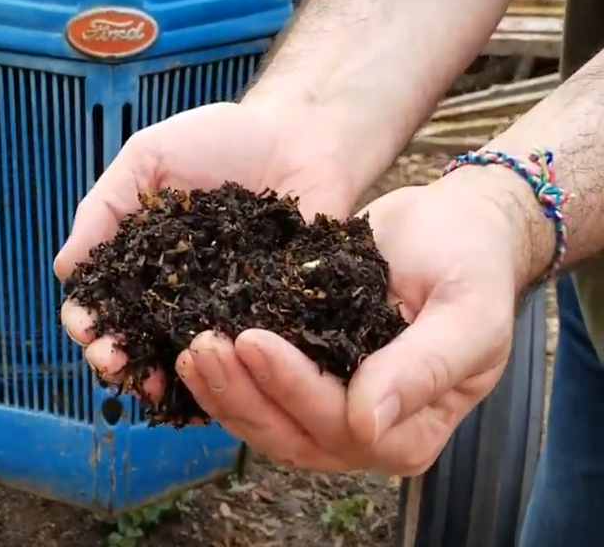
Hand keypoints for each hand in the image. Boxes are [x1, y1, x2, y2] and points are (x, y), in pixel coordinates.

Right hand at [57, 101, 355, 388]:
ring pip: (186, 361)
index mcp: (142, 260)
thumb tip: (63, 271)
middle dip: (117, 359)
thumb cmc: (219, 140)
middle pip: (137, 341)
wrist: (299, 136)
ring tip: (152, 385)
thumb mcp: (148, 160)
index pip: (103, 301)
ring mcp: (222, 309)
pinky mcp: (269, 318)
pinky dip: (225, 378)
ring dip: (162, 380)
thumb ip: (105, 208)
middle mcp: (176, 293)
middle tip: (115, 363)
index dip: (87, 320)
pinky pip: (244, 357)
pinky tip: (211, 384)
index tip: (87, 329)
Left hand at [164, 176, 525, 474]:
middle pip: (294, 434)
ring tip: (191, 349)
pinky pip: (256, 392)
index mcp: (412, 427)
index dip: (296, 388)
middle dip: (244, 393)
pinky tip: (192, 347)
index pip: (344, 425)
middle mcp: (365, 428)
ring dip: (224, 391)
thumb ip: (427, 366)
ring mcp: (328, 406)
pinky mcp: (301, 376)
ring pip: (266, 421)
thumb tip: (369, 421)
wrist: (449, 227)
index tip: (254, 340)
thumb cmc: (470, 264)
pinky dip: (224, 377)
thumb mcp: (468, 310)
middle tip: (204, 346)